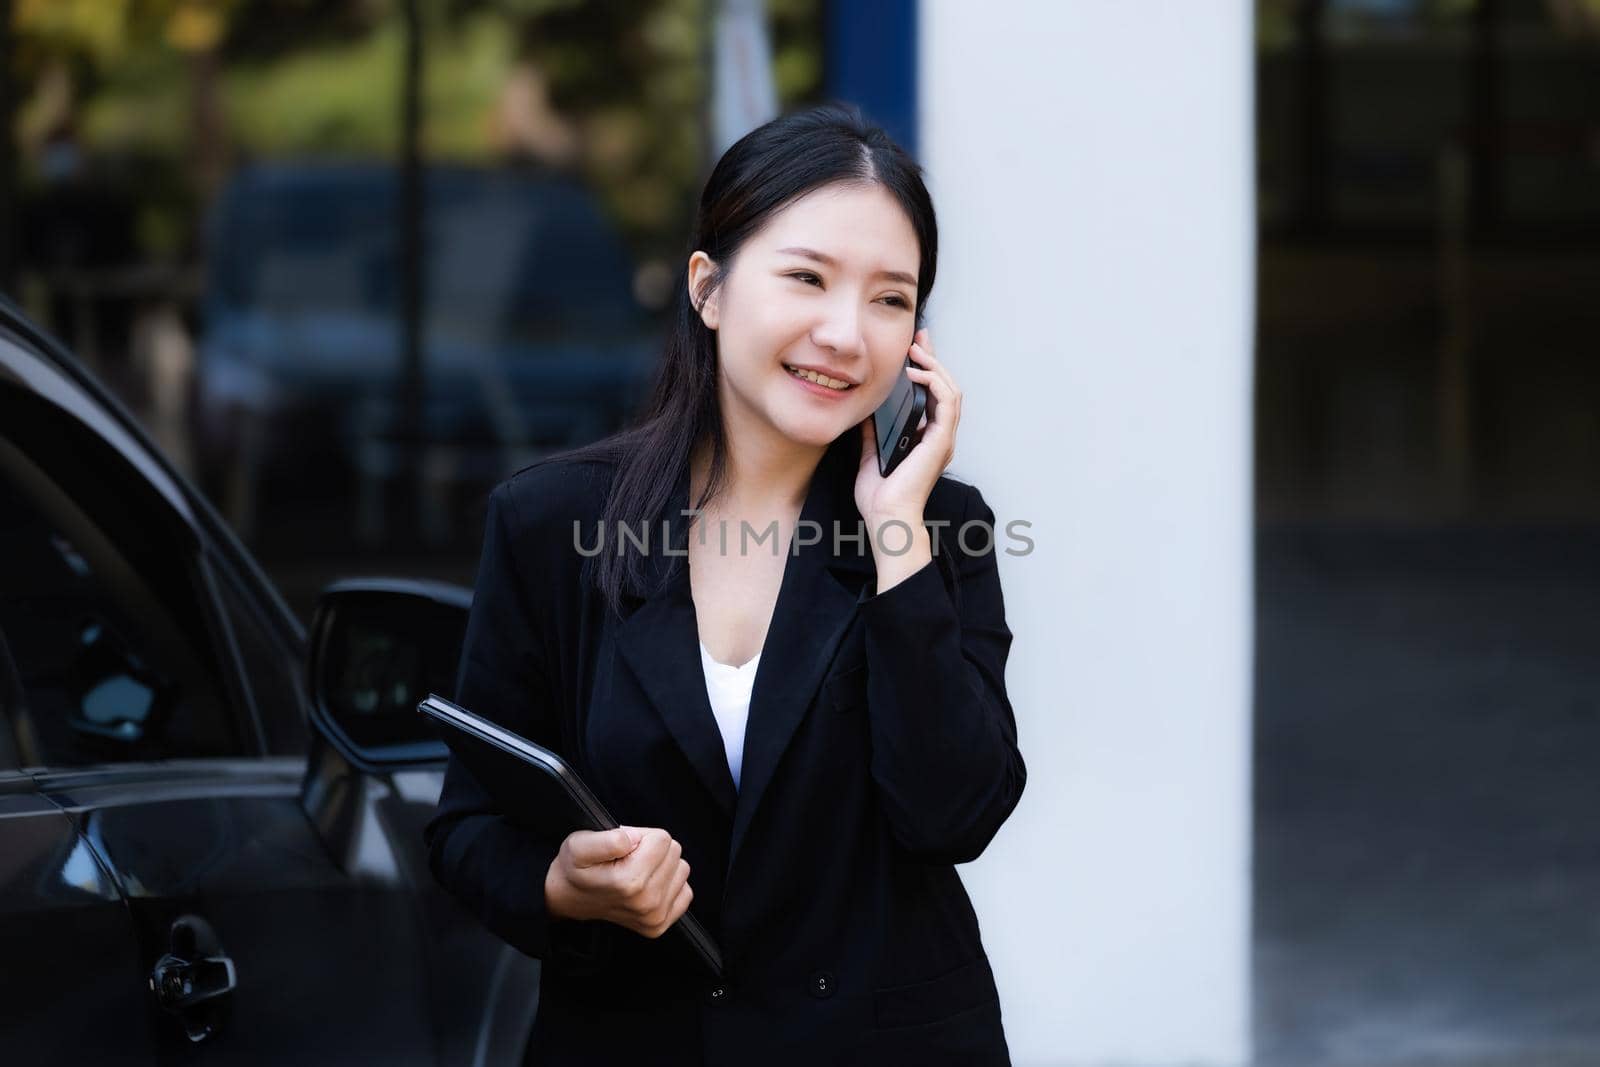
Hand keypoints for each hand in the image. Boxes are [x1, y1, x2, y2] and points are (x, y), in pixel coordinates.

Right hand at [544, 826, 693, 939]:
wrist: (568, 898)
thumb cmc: (576, 868)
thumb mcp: (579, 844)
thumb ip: (608, 840)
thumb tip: (634, 839)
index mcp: (631, 882)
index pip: (662, 839)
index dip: (642, 836)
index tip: (624, 848)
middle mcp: (646, 903)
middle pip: (674, 852)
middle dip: (652, 849)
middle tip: (627, 859)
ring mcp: (655, 917)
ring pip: (681, 869)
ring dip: (662, 865)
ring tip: (635, 871)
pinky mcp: (660, 925)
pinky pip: (685, 890)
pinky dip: (669, 884)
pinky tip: (646, 885)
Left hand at [854, 327, 961, 534]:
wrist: (886, 517)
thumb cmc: (879, 496)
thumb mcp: (870, 455)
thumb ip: (872, 433)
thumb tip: (866, 411)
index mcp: (926, 439)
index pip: (932, 396)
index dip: (926, 369)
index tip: (915, 348)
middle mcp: (939, 436)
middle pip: (945, 387)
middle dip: (933, 358)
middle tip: (919, 337)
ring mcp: (943, 438)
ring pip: (951, 390)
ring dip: (935, 366)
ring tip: (917, 350)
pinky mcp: (941, 441)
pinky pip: (947, 403)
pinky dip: (934, 383)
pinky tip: (917, 373)